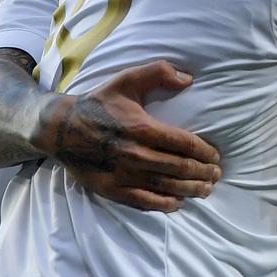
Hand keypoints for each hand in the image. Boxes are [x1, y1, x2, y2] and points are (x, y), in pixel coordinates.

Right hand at [34, 60, 220, 211]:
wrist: (60, 128)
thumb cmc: (99, 103)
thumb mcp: (126, 79)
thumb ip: (158, 72)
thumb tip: (188, 78)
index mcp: (141, 128)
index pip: (184, 143)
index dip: (205, 152)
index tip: (216, 156)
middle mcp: (135, 154)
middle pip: (179, 167)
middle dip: (203, 172)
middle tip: (216, 174)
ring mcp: (123, 174)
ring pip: (165, 186)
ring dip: (190, 189)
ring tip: (206, 189)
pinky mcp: (111, 189)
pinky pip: (143, 201)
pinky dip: (164, 205)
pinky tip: (178, 204)